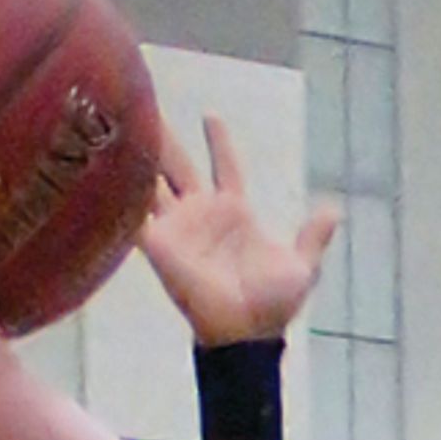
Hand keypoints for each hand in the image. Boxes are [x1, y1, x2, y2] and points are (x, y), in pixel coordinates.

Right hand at [140, 115, 340, 355]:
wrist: (247, 334)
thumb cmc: (271, 306)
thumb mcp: (301, 267)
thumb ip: (313, 237)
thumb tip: (333, 209)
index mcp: (234, 211)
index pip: (225, 167)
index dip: (219, 142)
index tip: (210, 116)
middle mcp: (202, 214)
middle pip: (179, 165)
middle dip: (166, 139)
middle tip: (149, 105)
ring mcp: (178, 228)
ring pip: (152, 182)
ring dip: (138, 156)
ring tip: (121, 125)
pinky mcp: (159, 246)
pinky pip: (136, 215)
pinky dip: (123, 194)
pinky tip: (107, 169)